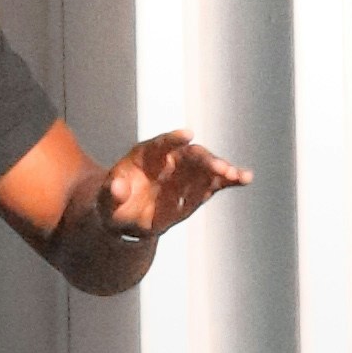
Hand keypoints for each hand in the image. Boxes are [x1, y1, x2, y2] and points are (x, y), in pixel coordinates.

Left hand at [94, 129, 248, 244]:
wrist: (126, 216)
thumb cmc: (113, 204)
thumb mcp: (106, 201)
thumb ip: (111, 193)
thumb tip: (117, 187)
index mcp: (145, 155)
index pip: (160, 143)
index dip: (172, 139)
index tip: (187, 135)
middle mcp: (169, 160)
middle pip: (190, 155)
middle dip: (205, 159)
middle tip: (219, 167)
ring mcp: (185, 174)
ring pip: (206, 167)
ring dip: (222, 170)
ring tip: (240, 176)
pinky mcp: (196, 188)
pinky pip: (215, 182)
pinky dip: (230, 180)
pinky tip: (246, 178)